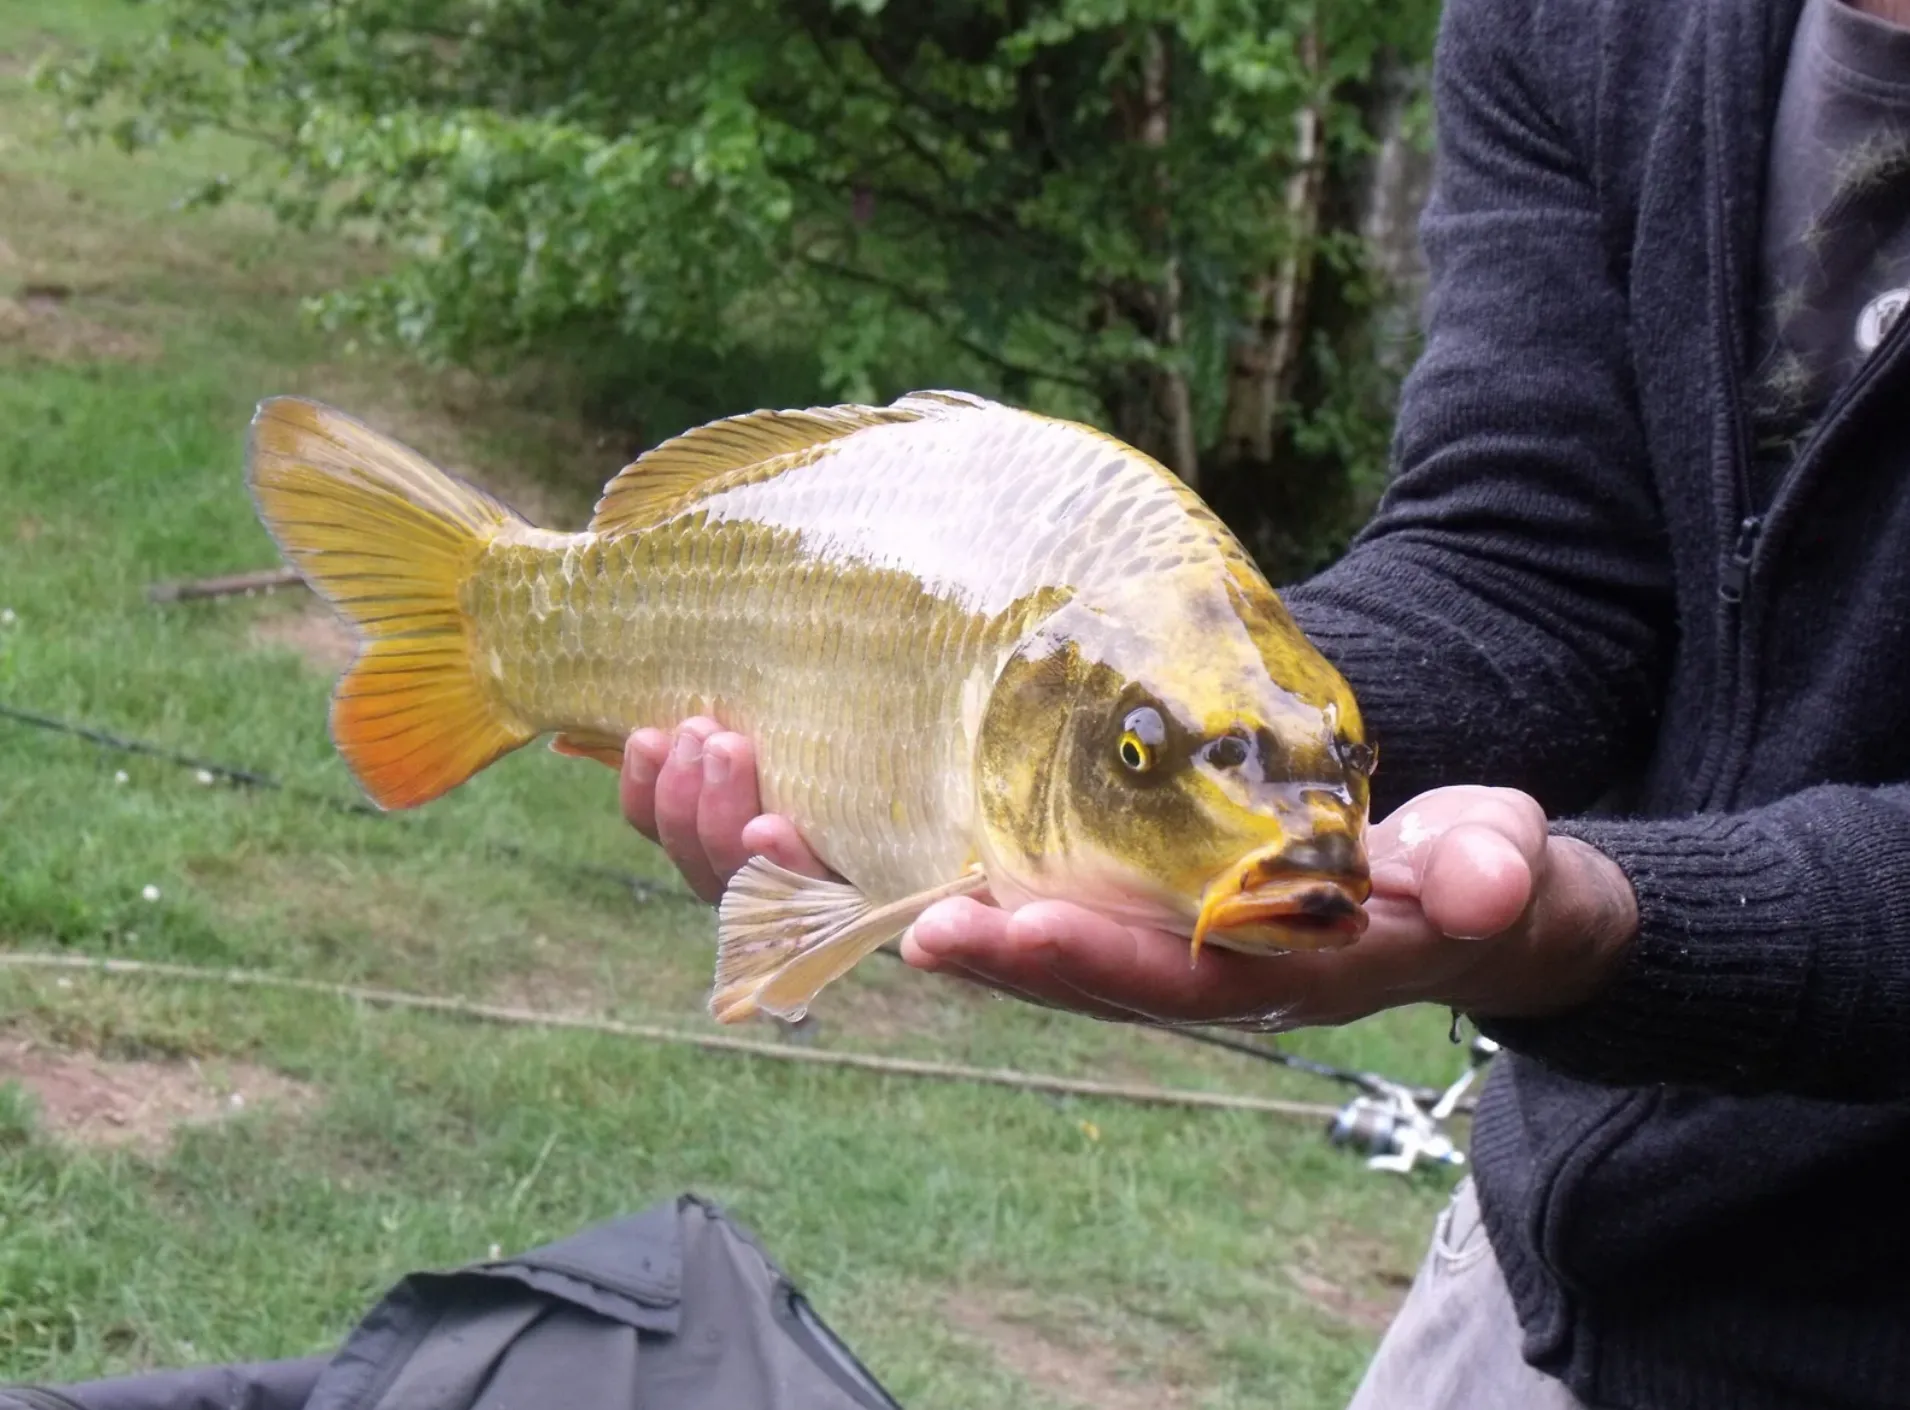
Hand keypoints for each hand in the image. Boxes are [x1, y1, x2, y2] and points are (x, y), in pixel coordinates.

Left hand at [620, 724, 1636, 1030]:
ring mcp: (1066, 903)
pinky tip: (720, 735)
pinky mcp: (1032, 852)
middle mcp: (1123, 949)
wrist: (1428, 885)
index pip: (1129, 973)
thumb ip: (1495, 874)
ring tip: (689, 748)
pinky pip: (892, 844)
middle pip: (967, 941)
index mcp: (1231, 961)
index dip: (1042, 955)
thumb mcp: (1499, 872)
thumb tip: (1488, 881)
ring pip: (896, 893)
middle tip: (743, 810)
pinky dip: (799, 801)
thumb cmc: (1458, 877)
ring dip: (781, 840)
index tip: (953, 927)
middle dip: (846, 884)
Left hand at [900, 786, 1638, 1029]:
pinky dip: (997, 909)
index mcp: (1306, 972)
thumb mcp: (1510, 866)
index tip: (1018, 927)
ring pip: (1072, 964)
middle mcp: (1232, 980)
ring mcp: (1196, 959)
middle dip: (1008, 962)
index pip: (1192, 980)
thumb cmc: (1488, 876)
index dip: (1104, 962)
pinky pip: (1076, 924)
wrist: (1482, 905)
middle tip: (917, 928)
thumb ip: (1497, 871)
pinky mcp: (1174, 925)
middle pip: (1103, 985)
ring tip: (886, 904)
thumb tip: (1484, 887)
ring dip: (978, 941)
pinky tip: (922, 877)